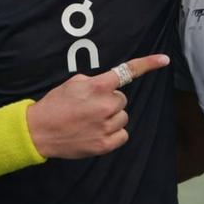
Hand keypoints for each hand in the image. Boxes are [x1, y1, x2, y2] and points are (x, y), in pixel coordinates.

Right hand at [26, 54, 168, 159]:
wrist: (40, 131)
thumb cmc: (55, 105)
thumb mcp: (73, 83)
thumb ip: (94, 82)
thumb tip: (108, 86)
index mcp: (97, 87)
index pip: (126, 72)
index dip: (148, 64)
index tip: (164, 59)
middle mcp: (105, 105)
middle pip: (121, 99)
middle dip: (109, 101)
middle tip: (90, 107)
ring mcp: (106, 126)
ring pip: (123, 117)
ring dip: (111, 117)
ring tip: (91, 120)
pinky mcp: (105, 144)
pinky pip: (122, 134)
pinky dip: (113, 133)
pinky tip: (97, 132)